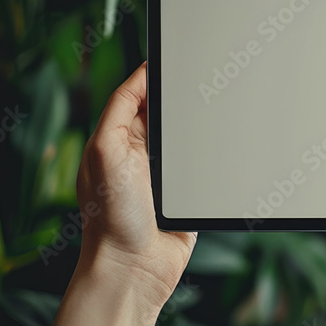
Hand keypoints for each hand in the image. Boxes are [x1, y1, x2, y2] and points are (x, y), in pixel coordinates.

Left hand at [76, 61, 196, 307]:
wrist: (135, 268)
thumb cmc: (111, 217)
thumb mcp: (104, 151)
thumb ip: (120, 110)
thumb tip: (140, 75)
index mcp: (116, 140)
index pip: (136, 94)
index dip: (152, 75)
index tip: (173, 57)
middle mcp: (140, 154)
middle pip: (165, 112)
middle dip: (180, 99)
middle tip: (200, 80)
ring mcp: (165, 175)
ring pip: (188, 137)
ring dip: (199, 128)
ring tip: (214, 112)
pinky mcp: (187, 194)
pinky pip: (205, 165)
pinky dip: (213, 157)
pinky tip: (222, 148)